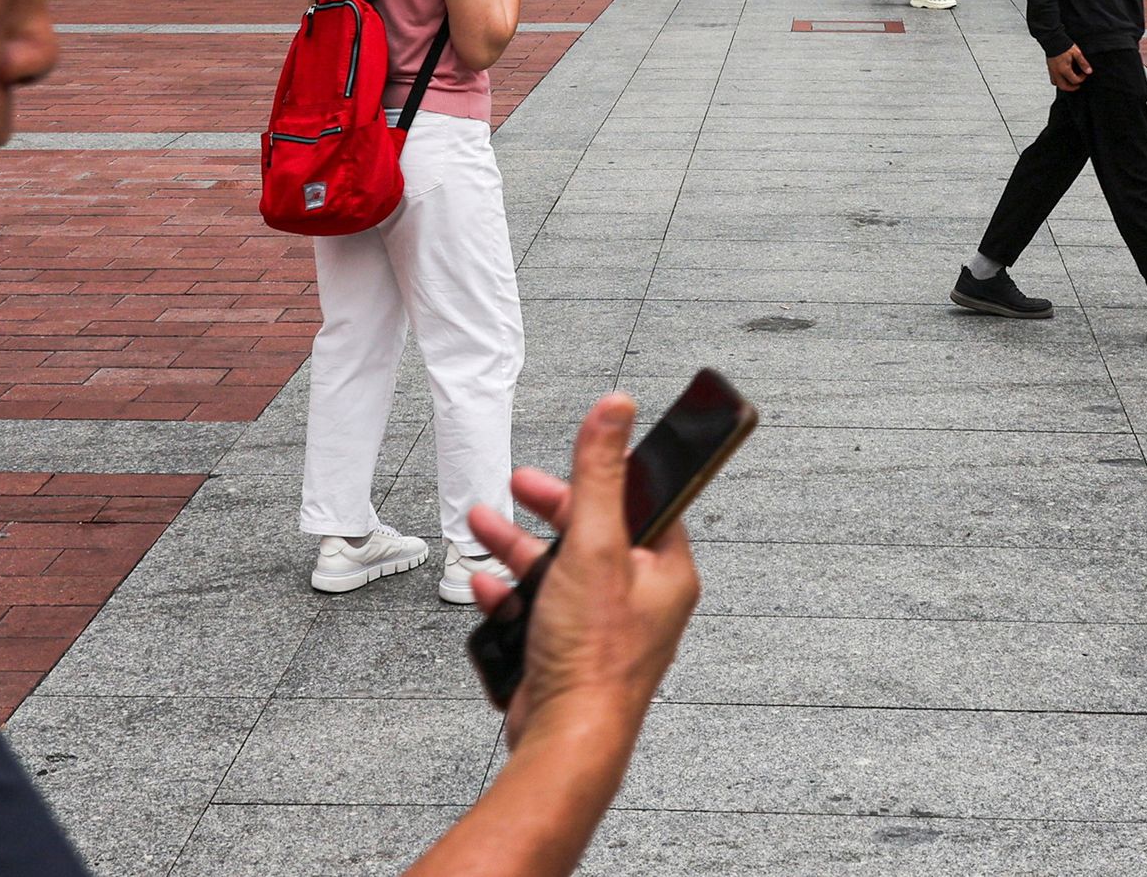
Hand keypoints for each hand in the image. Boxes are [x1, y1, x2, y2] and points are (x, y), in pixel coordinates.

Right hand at [465, 396, 698, 751]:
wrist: (564, 737)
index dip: (601, 478)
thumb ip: (599, 475)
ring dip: (518, 547)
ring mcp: (602, 629)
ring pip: (559, 571)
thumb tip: (616, 410)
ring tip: (482, 527)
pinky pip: (538, 611)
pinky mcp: (567, 654)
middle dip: (547, 509)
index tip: (573, 458)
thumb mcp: (594, 545)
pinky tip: (486, 586)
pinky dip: (510, 595)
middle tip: (520, 485)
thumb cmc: (593, 654)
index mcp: (665, 572)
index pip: (639, 504)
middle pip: (592, 534)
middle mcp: (640, 600)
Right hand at [1046, 43, 1090, 90]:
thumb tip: (1089, 71)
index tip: (1084, 74)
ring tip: (1070, 82)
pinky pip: (1052, 79)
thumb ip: (1083, 63)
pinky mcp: (1049, 68)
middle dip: (1072, 88)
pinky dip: (1058, 80)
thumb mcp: (1077, 53)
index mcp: (1064, 69)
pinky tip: (1062, 76)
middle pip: (1064, 87)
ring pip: (1056, 84)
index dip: (1081, 79)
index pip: (1074, 80)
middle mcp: (1057, 72)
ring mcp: (1052, 71)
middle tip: (1077, 85)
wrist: (1053, 39)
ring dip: (1064, 85)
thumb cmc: (1064, 45)